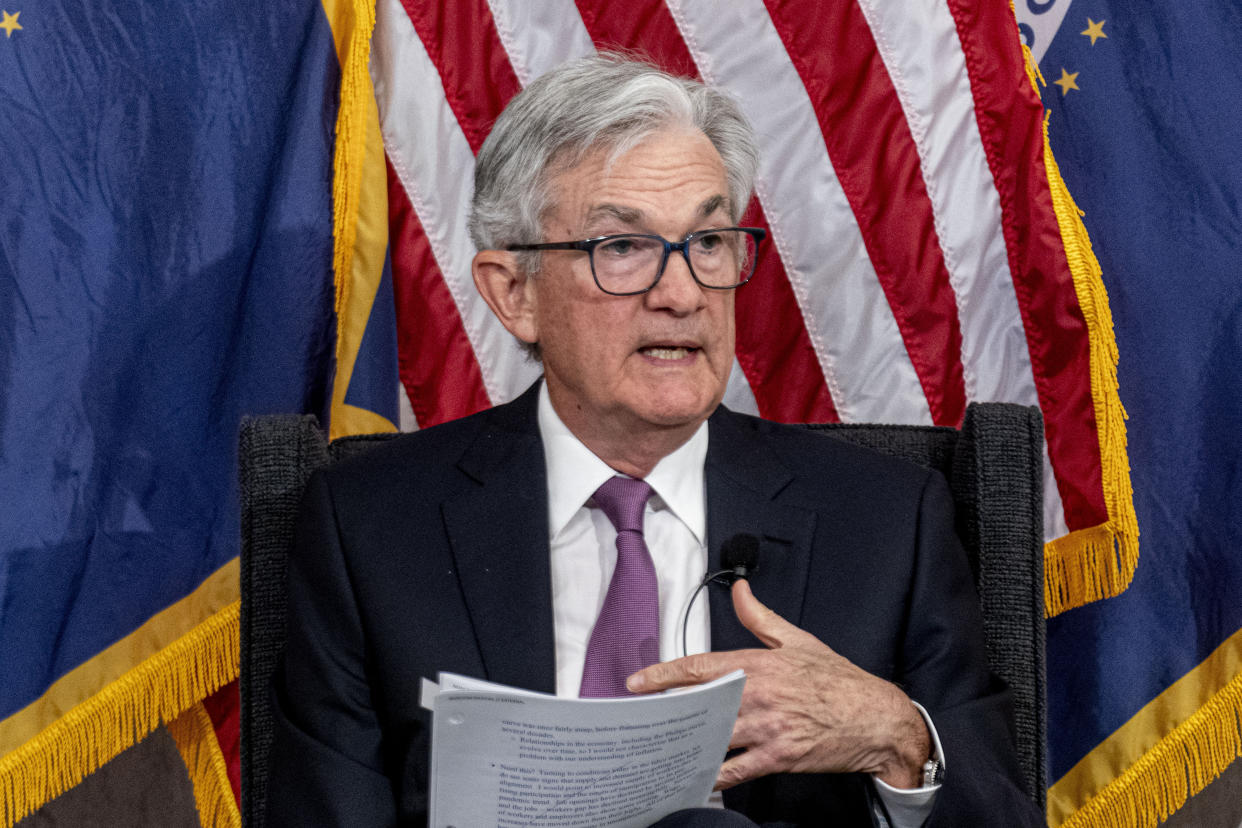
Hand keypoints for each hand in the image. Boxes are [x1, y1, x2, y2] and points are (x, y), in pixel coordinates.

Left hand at [627, 579, 930, 789]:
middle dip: (667, 712)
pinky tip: (697, 776)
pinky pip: (736, 769)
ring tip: (659, 747)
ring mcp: (768, 727)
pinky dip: (714, 775)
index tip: (637, 682)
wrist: (877, 718)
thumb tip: (740, 590)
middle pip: (698, 703)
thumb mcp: (799, 640)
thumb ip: (761, 617)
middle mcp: (759, 694)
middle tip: (640, 720)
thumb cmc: (840, 681)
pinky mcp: (779, 756)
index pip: (700, 666)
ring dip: (685, 742)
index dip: (662, 674)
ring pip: (713, 736)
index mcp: (760, 663)